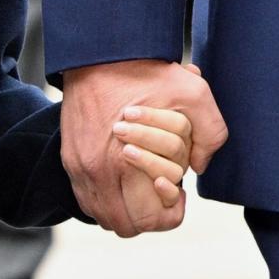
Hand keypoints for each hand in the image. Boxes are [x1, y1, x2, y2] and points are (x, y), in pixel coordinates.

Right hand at [61, 59, 228, 235]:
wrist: (97, 53)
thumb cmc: (144, 71)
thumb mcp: (193, 93)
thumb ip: (210, 132)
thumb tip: (199, 165)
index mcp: (121, 163)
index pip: (144, 219)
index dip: (168, 216)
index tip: (178, 194)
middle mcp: (94, 172)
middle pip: (122, 225)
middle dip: (146, 217)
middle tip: (161, 192)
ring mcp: (77, 167)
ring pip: (100, 215)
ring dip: (123, 210)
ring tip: (141, 189)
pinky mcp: (69, 159)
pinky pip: (86, 198)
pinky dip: (105, 198)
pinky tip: (122, 180)